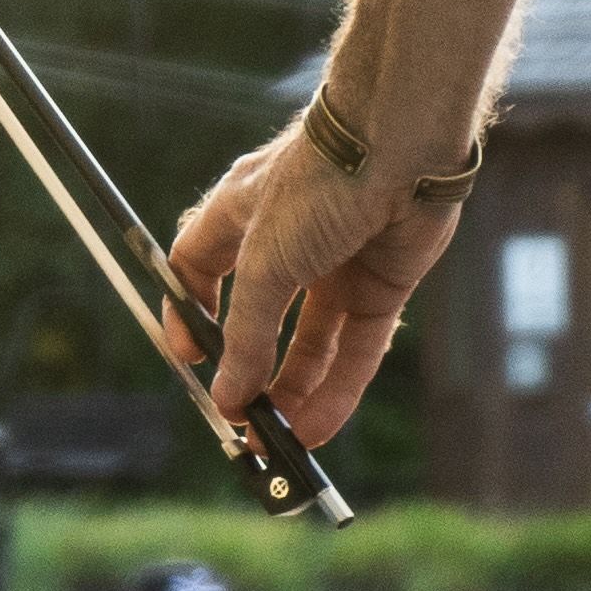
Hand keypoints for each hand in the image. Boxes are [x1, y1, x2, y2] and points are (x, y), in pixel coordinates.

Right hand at [163, 126, 461, 451]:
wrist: (402, 149)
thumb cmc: (319, 182)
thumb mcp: (264, 263)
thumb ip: (247, 333)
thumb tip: (230, 394)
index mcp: (240, 216)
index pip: (200, 269)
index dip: (188, 313)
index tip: (189, 359)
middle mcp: (286, 242)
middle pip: (260, 320)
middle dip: (249, 371)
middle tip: (238, 422)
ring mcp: (336, 264)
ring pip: (310, 343)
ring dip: (293, 391)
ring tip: (278, 441)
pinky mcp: (382, 284)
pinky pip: (355, 348)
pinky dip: (338, 390)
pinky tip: (317, 428)